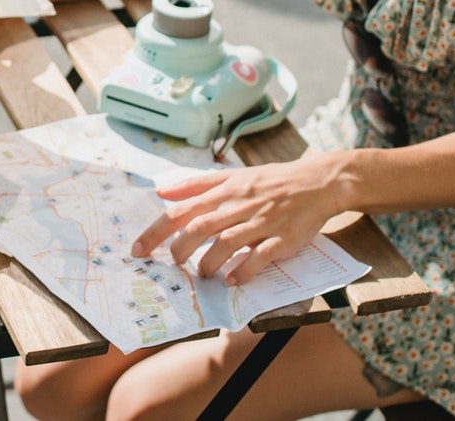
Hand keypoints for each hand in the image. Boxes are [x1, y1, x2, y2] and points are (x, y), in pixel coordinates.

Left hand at [130, 155, 343, 284]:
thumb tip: (162, 192)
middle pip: (200, 226)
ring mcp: (261, 221)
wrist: (316, 181)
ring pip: (228, 241)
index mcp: (223, 190)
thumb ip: (195, 185)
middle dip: (180, 248)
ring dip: (209, 261)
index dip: (157, 231)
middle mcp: (238, 204)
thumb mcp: (231, 175)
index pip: (181, 210)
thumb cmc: (270, 181)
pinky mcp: (283, 237)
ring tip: (201, 274)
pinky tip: (233, 280)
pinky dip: (245, 268)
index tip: (138, 250)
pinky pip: (261, 255)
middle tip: (172, 264)